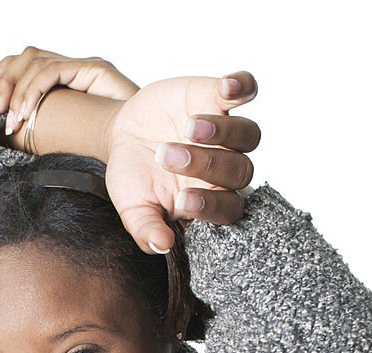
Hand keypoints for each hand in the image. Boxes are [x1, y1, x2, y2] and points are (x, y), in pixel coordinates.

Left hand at [0, 46, 139, 136]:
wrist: (142, 147)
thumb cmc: (113, 149)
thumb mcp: (71, 140)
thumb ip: (50, 133)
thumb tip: (16, 140)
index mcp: (69, 81)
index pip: (30, 63)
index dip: (6, 72)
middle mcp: (76, 68)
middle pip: (28, 57)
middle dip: (5, 81)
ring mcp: (85, 66)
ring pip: (36, 62)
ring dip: (16, 91)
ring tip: (10, 121)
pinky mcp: (94, 69)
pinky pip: (52, 72)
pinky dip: (32, 91)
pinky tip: (24, 113)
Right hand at [104, 72, 259, 253]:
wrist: (123, 137)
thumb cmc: (134, 180)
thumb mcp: (133, 208)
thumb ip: (147, 229)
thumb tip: (161, 246)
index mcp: (211, 201)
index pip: (228, 209)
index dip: (211, 206)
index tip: (181, 201)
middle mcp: (226, 168)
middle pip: (239, 170)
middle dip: (205, 164)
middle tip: (166, 156)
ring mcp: (226, 132)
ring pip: (248, 134)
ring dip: (223, 131)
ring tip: (187, 127)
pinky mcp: (218, 97)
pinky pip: (245, 90)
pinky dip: (243, 86)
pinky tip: (228, 87)